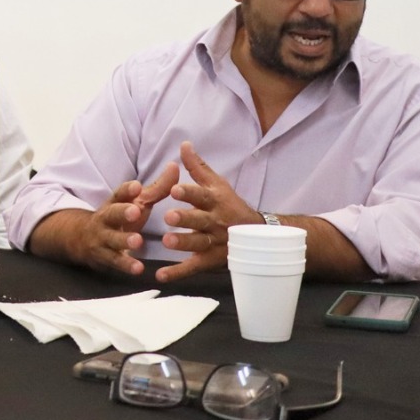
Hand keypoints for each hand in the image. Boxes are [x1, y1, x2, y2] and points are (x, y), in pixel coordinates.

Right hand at [33, 162, 178, 275]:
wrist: (84, 238)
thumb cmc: (120, 217)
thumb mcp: (137, 202)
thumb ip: (158, 187)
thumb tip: (175, 166)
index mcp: (115, 202)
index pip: (118, 193)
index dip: (127, 190)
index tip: (137, 186)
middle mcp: (106, 218)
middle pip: (112, 213)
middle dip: (122, 212)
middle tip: (135, 211)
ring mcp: (103, 238)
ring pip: (112, 239)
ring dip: (124, 240)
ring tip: (137, 241)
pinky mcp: (105, 256)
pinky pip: (115, 261)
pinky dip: (126, 265)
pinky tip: (138, 269)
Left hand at [154, 141, 264, 282]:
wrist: (258, 236)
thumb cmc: (230, 205)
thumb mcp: (217, 184)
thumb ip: (197, 167)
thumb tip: (184, 144)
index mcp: (214, 201)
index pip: (201, 195)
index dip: (188, 193)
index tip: (174, 189)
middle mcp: (215, 222)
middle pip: (199, 220)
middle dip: (185, 219)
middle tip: (169, 217)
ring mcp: (214, 243)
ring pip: (198, 244)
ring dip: (183, 243)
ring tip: (167, 242)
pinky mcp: (210, 261)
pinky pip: (193, 267)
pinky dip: (177, 272)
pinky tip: (160, 275)